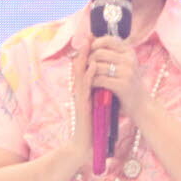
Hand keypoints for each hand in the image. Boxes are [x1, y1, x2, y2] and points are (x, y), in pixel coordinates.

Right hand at [60, 46, 97, 172]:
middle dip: (84, 50)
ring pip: (80, 73)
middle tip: (88, 34)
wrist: (83, 146)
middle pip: (79, 66)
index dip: (86, 53)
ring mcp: (79, 97)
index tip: (92, 39)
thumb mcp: (94, 106)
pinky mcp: (82, 104)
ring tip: (89, 43)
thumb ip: (96, 93)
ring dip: (84, 57)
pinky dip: (89, 74)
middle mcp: (79, 92)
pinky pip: (85, 86)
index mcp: (82, 91)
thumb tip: (102, 83)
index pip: (83, 68)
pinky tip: (94, 65)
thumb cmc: (90, 127)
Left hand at [86, 35, 148, 115]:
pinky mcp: (122, 85)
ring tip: (89, 78)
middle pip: (98, 53)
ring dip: (89, 73)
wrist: (141, 104)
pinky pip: (99, 79)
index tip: (89, 52)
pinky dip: (92, 83)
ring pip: (97, 67)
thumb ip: (109, 51)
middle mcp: (129, 59)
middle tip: (87, 68)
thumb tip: (89, 36)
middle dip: (88, 60)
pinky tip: (93, 86)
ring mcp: (126, 72)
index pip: (107, 40)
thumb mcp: (123, 64)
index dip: (94, 45)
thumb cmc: (127, 83)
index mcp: (129, 51)